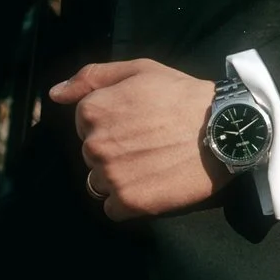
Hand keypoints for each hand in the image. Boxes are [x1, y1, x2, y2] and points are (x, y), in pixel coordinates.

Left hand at [51, 57, 217, 221]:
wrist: (224, 129)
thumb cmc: (183, 96)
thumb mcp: (139, 70)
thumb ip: (91, 78)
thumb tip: (55, 94)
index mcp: (92, 111)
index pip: (84, 125)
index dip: (111, 123)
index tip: (137, 122)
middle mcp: (94, 144)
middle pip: (91, 155)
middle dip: (113, 151)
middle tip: (149, 144)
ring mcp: (110, 175)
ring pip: (99, 183)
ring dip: (119, 178)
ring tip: (152, 165)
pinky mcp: (129, 202)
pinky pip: (112, 209)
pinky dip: (129, 202)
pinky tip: (152, 185)